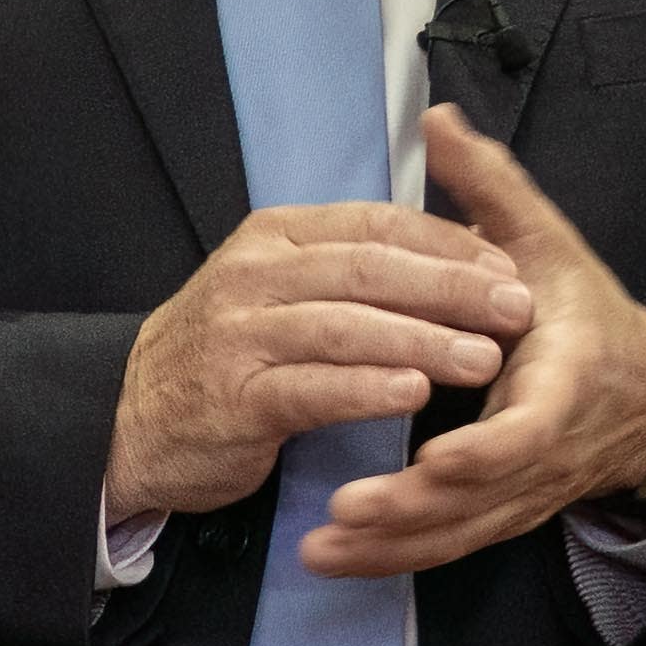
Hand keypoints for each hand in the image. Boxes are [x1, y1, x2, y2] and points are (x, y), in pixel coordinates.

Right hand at [104, 197, 540, 524]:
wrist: (129, 421)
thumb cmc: (224, 357)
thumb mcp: (276, 289)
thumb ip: (347, 269)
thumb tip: (449, 254)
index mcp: (275, 235)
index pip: (376, 224)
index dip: (448, 244)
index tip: (507, 267)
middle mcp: (255, 274)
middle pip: (369, 269)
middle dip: (451, 287)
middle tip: (515, 309)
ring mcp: (241, 334)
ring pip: (346, 325)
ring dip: (422, 340)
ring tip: (483, 358)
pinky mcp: (236, 397)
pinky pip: (313, 387)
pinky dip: (367, 388)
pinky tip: (413, 393)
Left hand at [301, 108, 645, 580]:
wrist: (644, 395)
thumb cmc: (586, 314)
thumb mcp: (548, 243)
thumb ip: (491, 188)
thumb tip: (439, 119)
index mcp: (565, 381)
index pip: (529, 429)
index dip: (484, 450)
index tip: (435, 459)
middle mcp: (546, 450)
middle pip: (482, 497)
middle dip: (413, 512)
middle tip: (345, 513)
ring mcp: (527, 492)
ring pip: (460, 533)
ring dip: (390, 548)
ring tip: (320, 551)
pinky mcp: (505, 514)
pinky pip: (451, 546)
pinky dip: (395, 557)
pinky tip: (338, 558)